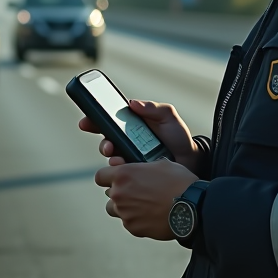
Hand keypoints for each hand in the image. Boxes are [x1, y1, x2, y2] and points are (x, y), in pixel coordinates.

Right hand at [77, 99, 202, 171]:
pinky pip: (121, 174)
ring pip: (111, 159)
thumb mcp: (168, 117)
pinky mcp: (135, 174)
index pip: (108, 122)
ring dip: (111, 158)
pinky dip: (120, 171)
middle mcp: (128, 142)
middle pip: (105, 141)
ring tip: (118, 158)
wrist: (192, 162)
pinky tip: (126, 169)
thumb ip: (153, 107)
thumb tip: (133, 103)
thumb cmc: (179, 138)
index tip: (86, 122)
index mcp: (132, 127)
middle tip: (108, 145)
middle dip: (102, 142)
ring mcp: (130, 159)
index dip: (94, 121)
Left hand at [94, 158, 198, 239]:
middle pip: (109, 194)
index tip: (117, 178)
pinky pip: (129, 223)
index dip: (108, 177)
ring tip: (143, 205)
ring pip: (116, 210)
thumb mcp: (160, 164)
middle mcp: (119, 194)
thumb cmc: (178, 182)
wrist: (193, 207)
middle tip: (137, 191)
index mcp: (123, 175)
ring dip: (125, 207)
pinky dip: (137, 220)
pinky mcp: (133, 228)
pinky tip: (152, 215)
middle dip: (120, 192)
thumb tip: (140, 170)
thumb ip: (142, 168)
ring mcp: (125, 213)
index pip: (100, 177)